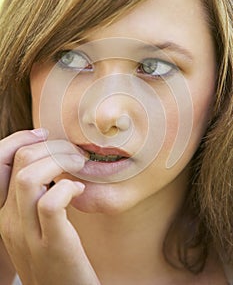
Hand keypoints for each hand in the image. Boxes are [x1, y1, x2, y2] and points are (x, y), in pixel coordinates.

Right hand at [0, 129, 100, 284]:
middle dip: (51, 147)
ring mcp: (27, 235)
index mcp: (8, 215)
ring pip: (29, 178)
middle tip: (75, 153)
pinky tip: (80, 190)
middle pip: (20, 163)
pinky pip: (50, 203)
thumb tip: (56, 166)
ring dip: (59, 162)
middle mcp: (10, 222)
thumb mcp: (39, 228)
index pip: (4, 164)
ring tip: (79, 166)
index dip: (26, 142)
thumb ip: (38, 201)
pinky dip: (67, 188)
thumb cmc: (58, 259)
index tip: (52, 140)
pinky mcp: (51, 245)